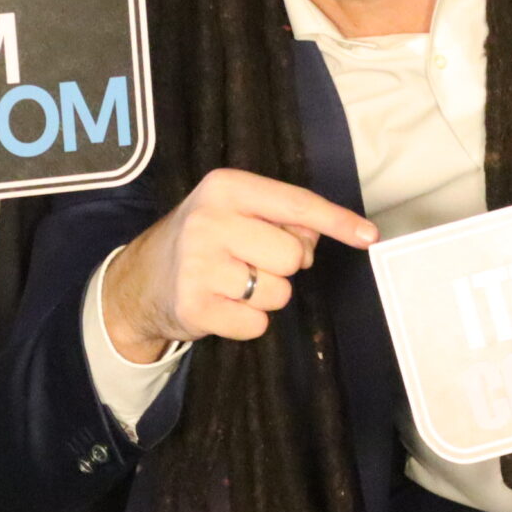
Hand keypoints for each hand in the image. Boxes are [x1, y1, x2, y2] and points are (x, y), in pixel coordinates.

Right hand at [100, 169, 377, 362]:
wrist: (142, 280)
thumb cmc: (204, 240)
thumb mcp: (235, 211)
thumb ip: (283, 217)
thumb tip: (328, 236)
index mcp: (226, 187)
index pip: (296, 204)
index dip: (337, 221)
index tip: (369, 236)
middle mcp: (210, 220)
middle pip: (293, 255)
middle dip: (282, 266)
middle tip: (251, 262)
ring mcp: (199, 265)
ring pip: (278, 293)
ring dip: (265, 296)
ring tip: (233, 284)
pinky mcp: (195, 305)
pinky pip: (257, 325)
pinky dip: (248, 322)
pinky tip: (223, 305)